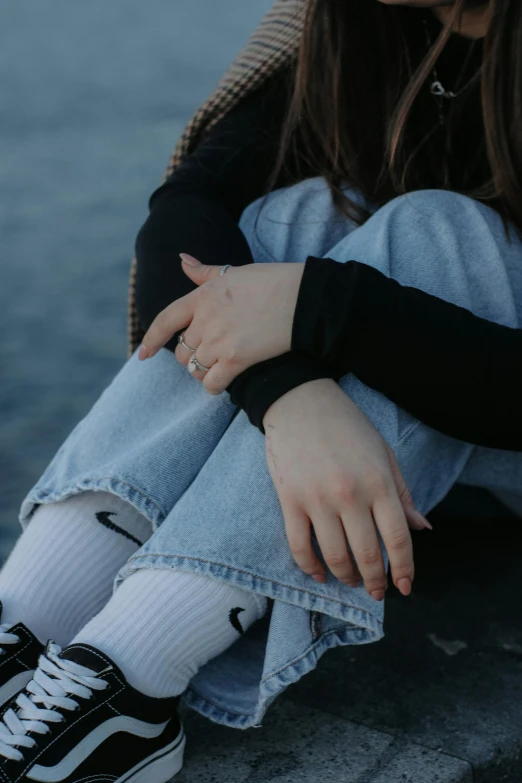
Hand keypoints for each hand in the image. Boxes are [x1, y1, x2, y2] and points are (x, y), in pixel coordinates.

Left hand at [139, 254, 304, 393]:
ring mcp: (219, 340)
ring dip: (203, 372)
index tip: (143, 354)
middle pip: (182, 350)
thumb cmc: (272, 283)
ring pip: (195, 368)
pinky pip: (212, 383)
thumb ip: (204, 272)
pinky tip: (223, 383)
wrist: (302, 300)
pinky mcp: (236, 359)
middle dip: (191, 355)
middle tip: (209, 355)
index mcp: (203, 296)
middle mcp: (206, 319)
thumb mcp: (234, 272)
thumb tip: (181, 259)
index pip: (166, 320)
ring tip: (218, 369)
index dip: (152, 339)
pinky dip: (214, 386)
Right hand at [263, 379, 431, 599]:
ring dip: (346, 577)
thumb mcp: (384, 453)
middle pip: (367, 554)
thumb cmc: (347, 425)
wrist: (300, 401)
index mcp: (379, 482)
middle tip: (377, 592)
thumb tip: (422, 528)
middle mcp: (351, 495)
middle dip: (375, 581)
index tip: (405, 586)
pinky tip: (319, 573)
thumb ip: (402, 493)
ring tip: (351, 581)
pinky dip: (310, 567)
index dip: (404, 569)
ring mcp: (318, 499)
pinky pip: (300, 546)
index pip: (398, 538)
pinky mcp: (290, 501)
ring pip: (335, 556)